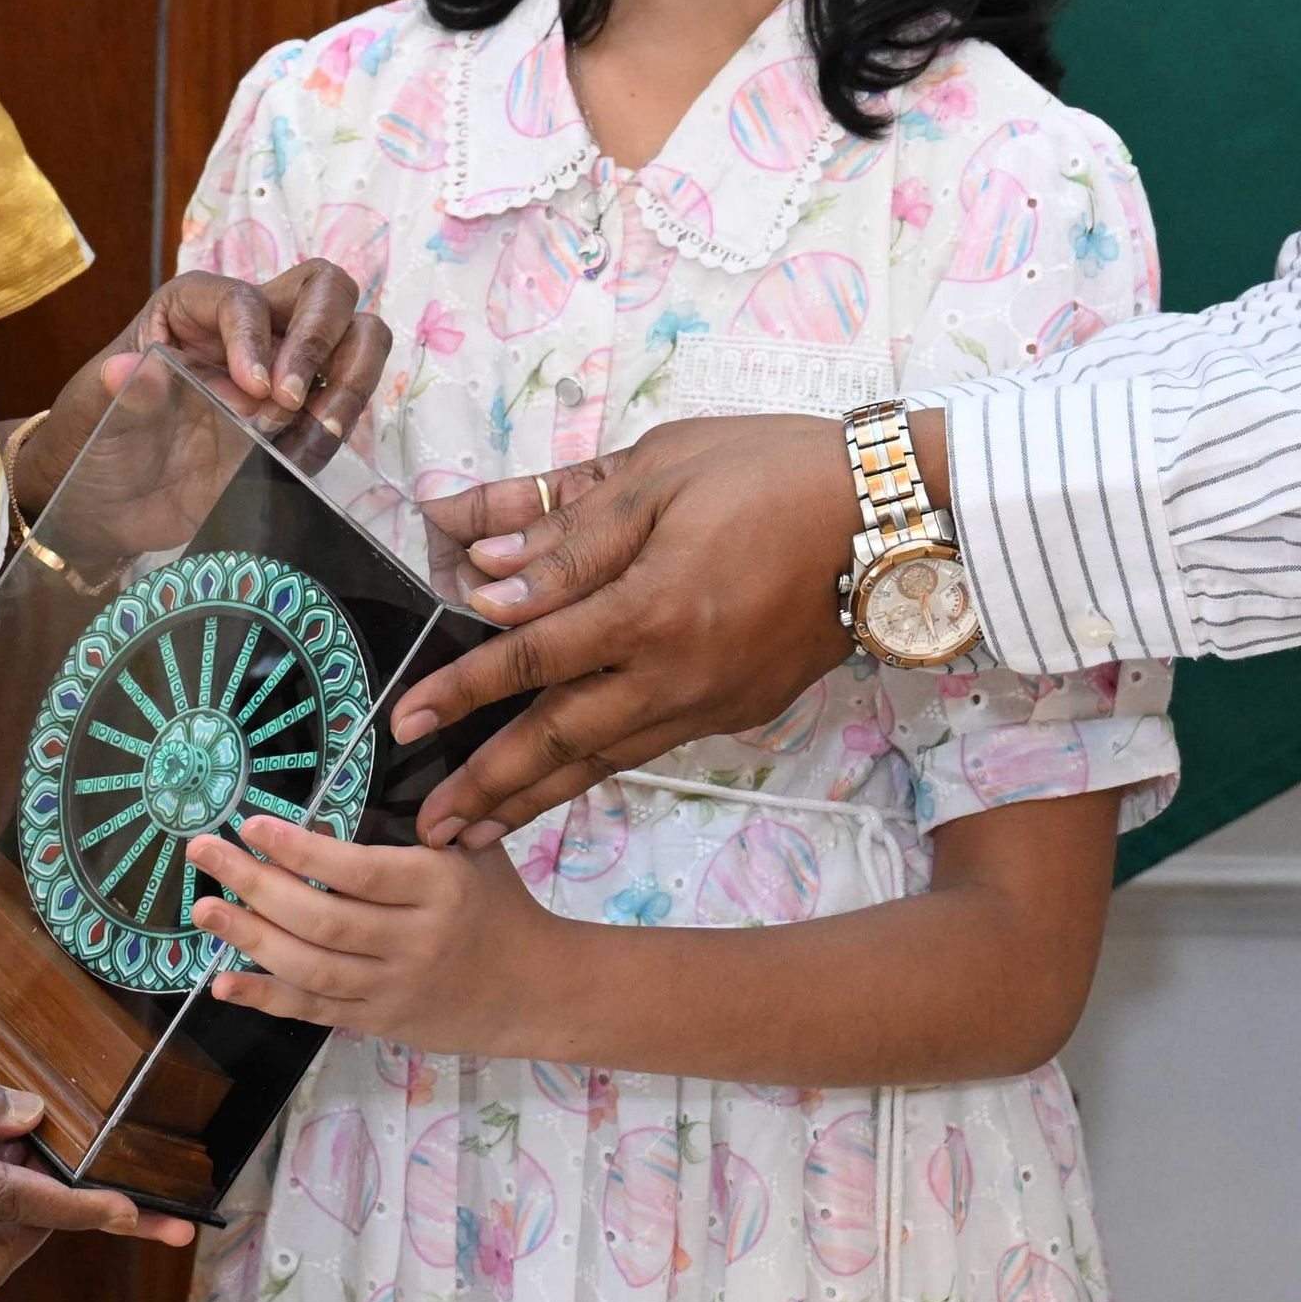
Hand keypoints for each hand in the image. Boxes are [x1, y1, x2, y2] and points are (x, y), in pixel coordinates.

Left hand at [15, 262, 397, 526]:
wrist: (107, 503)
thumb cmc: (94, 436)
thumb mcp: (94, 412)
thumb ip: (121, 393)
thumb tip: (126, 372)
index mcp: (195, 307)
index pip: (245, 300)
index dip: (255, 338)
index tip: (253, 389)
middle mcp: (250, 329)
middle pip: (324, 291)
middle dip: (322, 335)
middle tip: (291, 397)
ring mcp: (282, 372)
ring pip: (356, 338)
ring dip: (350, 378)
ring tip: (320, 426)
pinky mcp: (298, 421)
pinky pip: (341, 407)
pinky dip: (336, 429)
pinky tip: (301, 459)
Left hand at [184, 813, 574, 1051]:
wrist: (536, 989)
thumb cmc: (498, 904)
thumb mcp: (474, 850)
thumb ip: (422, 822)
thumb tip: (351, 789)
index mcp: (438, 887)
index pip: (359, 871)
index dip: (301, 850)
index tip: (252, 823)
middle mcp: (414, 941)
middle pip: (322, 918)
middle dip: (255, 884)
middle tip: (203, 851)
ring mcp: (393, 988)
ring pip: (310, 968)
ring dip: (249, 938)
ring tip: (202, 909)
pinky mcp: (378, 1021)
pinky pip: (314, 1010)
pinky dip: (265, 997)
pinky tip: (221, 981)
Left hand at [388, 414, 866, 845]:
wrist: (895, 516)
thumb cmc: (774, 469)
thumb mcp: (661, 471)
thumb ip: (568, 531)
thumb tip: (485, 573)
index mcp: (650, 607)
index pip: (531, 658)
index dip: (462, 691)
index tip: (405, 718)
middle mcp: (676, 673)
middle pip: (559, 740)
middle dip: (487, 784)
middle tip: (426, 824)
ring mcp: (711, 701)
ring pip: (604, 760)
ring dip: (534, 798)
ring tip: (477, 832)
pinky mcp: (740, 710)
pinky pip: (648, 748)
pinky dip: (596, 772)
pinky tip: (565, 781)